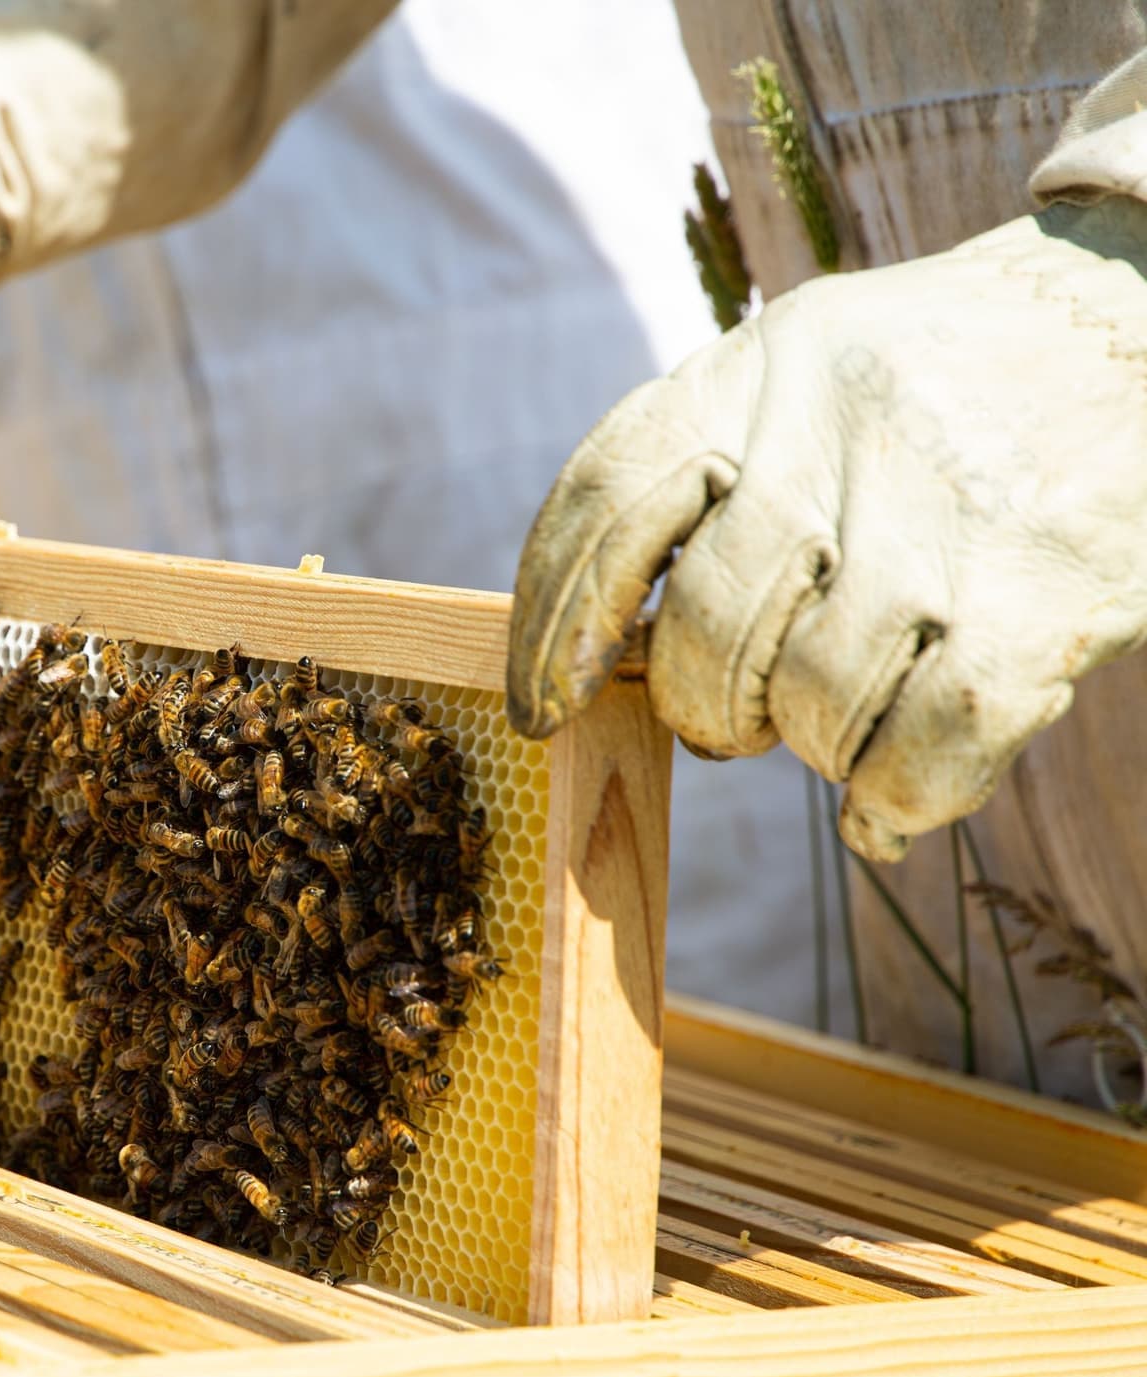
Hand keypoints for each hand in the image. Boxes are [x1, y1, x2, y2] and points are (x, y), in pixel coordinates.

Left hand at [507, 200, 1146, 860]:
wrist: (1139, 316)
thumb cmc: (937, 381)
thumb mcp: (800, 365)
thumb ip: (702, 468)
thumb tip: (601, 638)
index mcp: (755, 368)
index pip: (604, 502)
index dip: (552, 622)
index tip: (543, 703)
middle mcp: (835, 432)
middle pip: (702, 627)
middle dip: (702, 706)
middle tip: (731, 718)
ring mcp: (942, 514)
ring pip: (809, 699)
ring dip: (810, 744)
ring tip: (838, 724)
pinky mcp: (1044, 593)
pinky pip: (925, 746)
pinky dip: (894, 799)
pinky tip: (886, 806)